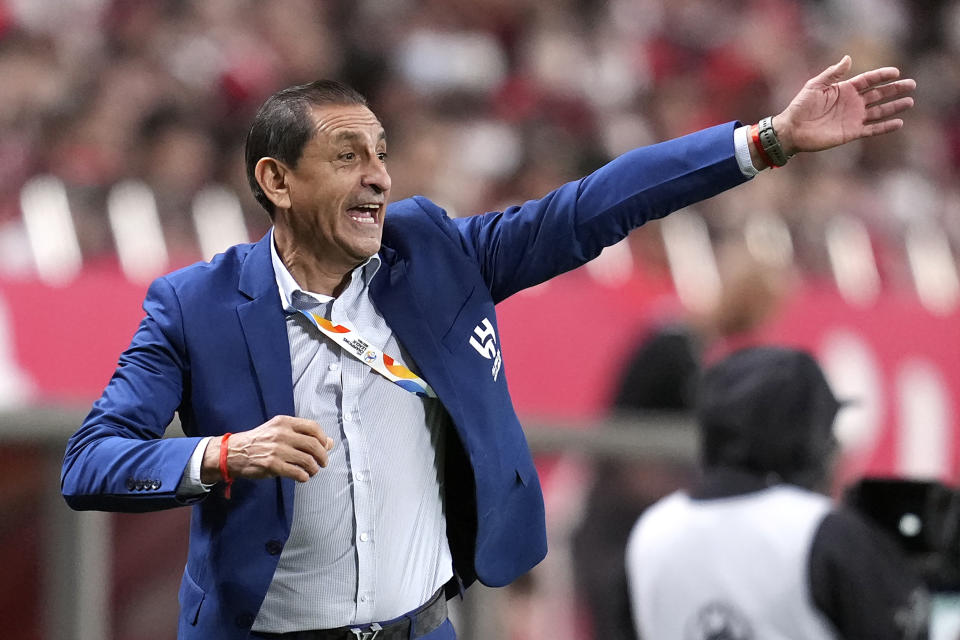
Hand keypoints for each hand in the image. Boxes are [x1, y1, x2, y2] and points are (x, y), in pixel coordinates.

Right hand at [201, 416, 334, 483]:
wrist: (234, 452)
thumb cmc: (259, 441)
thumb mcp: (279, 431)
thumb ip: (302, 434)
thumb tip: (329, 442)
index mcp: (284, 422)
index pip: (313, 427)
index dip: (323, 438)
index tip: (325, 447)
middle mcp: (282, 434)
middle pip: (313, 445)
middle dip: (323, 456)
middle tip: (323, 463)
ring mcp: (277, 450)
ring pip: (307, 460)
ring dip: (314, 469)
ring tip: (312, 471)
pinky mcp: (272, 465)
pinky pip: (297, 472)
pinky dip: (304, 477)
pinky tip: (302, 477)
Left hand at [772, 55, 915, 155]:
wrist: (792, 130)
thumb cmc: (800, 107)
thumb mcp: (815, 86)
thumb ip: (832, 73)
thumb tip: (849, 58)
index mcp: (844, 89)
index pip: (868, 80)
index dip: (882, 76)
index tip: (896, 72)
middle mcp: (852, 102)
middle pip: (878, 94)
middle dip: (894, 89)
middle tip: (911, 84)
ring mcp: (853, 118)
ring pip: (879, 111)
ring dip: (894, 107)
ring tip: (909, 101)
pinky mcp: (851, 132)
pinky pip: (872, 129)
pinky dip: (885, 127)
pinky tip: (898, 122)